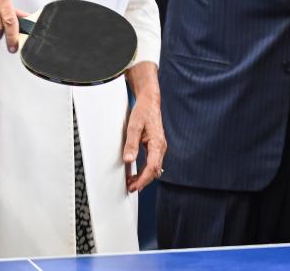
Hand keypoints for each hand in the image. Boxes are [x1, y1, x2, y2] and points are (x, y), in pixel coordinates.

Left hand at [123, 62, 166, 191]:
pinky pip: (152, 162)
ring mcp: (159, 146)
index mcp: (157, 143)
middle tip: (130, 188)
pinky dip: (145, 170)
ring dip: (144, 176)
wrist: (149, 101)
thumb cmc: (143, 112)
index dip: (143, 178)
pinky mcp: (156, 146)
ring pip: (154, 167)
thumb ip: (131, 144)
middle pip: (155, 170)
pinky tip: (136, 173)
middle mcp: (161, 146)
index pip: (152, 167)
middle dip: (143, 181)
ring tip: (131, 182)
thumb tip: (128, 160)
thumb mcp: (134, 126)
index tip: (134, 186)